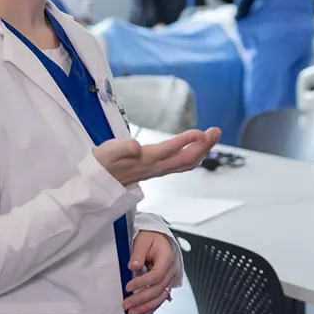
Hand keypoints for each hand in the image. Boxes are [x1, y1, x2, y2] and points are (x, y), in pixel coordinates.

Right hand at [93, 128, 220, 186]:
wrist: (97, 183)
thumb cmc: (103, 164)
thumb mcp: (107, 152)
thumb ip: (122, 148)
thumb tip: (135, 146)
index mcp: (145, 160)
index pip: (170, 150)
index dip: (187, 141)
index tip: (200, 132)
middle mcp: (156, 167)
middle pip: (186, 160)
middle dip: (204, 146)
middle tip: (216, 131)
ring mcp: (159, 170)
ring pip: (186, 163)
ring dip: (203, 149)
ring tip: (213, 135)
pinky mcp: (158, 169)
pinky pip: (182, 165)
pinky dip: (194, 154)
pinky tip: (199, 147)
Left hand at [122, 231, 179, 313]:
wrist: (159, 238)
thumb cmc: (152, 237)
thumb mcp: (143, 240)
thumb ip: (138, 253)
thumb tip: (133, 266)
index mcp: (168, 258)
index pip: (156, 275)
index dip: (142, 283)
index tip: (128, 286)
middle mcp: (172, 270)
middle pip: (158, 289)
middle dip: (141, 299)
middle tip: (127, 304)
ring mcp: (171, 278)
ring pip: (160, 297)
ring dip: (146, 306)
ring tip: (132, 312)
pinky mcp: (166, 284)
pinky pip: (160, 298)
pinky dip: (150, 307)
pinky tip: (140, 312)